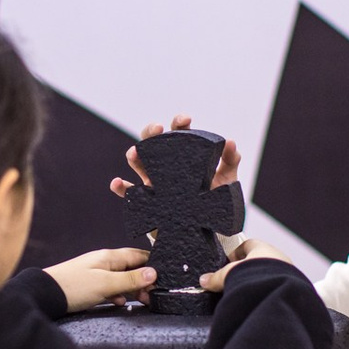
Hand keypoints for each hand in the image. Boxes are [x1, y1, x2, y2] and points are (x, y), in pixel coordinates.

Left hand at [45, 248, 156, 310]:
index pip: (139, 255)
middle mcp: (104, 262)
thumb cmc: (72, 286)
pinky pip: (111, 287)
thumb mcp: (105, 284)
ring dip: (133, 289)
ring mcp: (97, 273)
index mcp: (110, 257)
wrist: (44, 295)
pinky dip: (119, 294)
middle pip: (132, 267)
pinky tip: (121, 302)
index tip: (164, 278)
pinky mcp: (90, 285)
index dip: (153, 265)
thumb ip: (130, 279)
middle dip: (145, 280)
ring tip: (143, 300)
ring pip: (122, 278)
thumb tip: (153, 273)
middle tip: (154, 295)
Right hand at [108, 115, 241, 198]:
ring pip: (138, 163)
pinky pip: (130, 194)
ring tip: (134, 153)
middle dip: (152, 132)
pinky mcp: (147, 202)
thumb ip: (230, 160)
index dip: (179, 123)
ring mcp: (153, 182)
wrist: (207, 228)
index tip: (185, 119)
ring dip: (134, 155)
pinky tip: (117, 183)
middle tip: (159, 130)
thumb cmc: (213, 198)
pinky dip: (122, 188)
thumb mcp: (226, 179)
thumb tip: (230, 142)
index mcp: (183, 154)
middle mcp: (164, 164)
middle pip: (152, 141)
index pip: (178, 132)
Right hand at [198, 238, 289, 290]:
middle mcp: (277, 257)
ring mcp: (287, 272)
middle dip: (247, 269)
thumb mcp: (230, 273)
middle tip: (235, 279)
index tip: (228, 260)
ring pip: (269, 273)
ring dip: (258, 281)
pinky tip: (259, 298)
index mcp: (263, 247)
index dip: (236, 252)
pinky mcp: (292, 287)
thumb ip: (216, 277)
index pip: (247, 244)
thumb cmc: (258, 275)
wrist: (279, 290)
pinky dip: (267, 290)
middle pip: (259, 260)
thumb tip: (204, 280)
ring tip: (246, 292)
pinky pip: (276, 285)